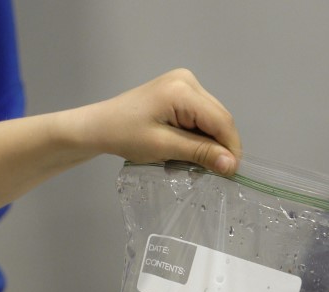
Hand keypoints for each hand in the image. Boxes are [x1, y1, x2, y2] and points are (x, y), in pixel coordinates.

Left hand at [72, 68, 240, 174]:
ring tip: (191, 163)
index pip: (221, 120)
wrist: (98, 126)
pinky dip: (195, 135)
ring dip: (206, 142)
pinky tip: (183, 149)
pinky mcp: (178, 91)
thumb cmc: (124, 136)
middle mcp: (188, 80)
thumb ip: (199, 153)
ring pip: (210, 118)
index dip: (230, 148)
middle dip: (218, 146)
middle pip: (218, 118)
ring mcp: (183, 83)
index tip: (230, 173)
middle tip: (210, 173)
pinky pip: (198, 116)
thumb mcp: (163, 147)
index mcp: (183, 89)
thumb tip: (231, 164)